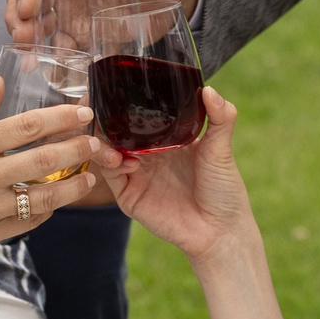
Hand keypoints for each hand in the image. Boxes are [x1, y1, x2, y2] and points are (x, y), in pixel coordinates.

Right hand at [0, 86, 96, 276]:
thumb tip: (1, 83)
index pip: (26, 127)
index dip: (60, 118)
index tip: (83, 113)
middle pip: (44, 161)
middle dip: (77, 149)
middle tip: (95, 141)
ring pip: (44, 196)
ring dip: (73, 185)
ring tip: (89, 175)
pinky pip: (30, 220)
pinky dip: (47, 209)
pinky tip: (58, 199)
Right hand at [3, 0, 201, 44]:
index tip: (27, 9)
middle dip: (19, 15)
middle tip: (22, 40)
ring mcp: (70, 7)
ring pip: (36, 20)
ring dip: (28, 38)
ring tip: (30, 59)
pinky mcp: (80, 32)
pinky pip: (57, 44)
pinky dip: (50, 57)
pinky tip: (52, 71)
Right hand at [83, 88, 257, 270]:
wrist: (219, 231)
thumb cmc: (224, 190)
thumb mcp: (222, 150)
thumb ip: (220, 118)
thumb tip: (210, 90)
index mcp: (168, 138)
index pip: (139, 115)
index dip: (124, 102)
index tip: (113, 87)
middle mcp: (148, 154)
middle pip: (116, 130)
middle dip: (103, 118)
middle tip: (95, 106)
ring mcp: (136, 174)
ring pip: (106, 150)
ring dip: (103, 141)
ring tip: (112, 142)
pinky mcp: (129, 196)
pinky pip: (110, 175)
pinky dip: (111, 163)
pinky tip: (126, 162)